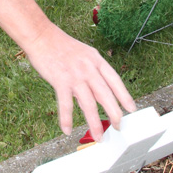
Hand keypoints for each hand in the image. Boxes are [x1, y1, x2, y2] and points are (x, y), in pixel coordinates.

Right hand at [0, 0, 135, 142]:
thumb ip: (91, 74)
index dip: (124, 96)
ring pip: (89, 104)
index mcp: (96, 60)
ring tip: (98, 136)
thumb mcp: (83, 55)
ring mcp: (75, 75)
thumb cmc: (61, 46)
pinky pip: (66, 104)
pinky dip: (67, 119)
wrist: (41, 36)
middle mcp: (89, 68)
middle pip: (106, 95)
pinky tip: (67, 130)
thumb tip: (96, 97)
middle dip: (114, 114)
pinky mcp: (60, 81)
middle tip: (118, 127)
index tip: (131, 109)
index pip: (115, 80)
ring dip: (94, 123)